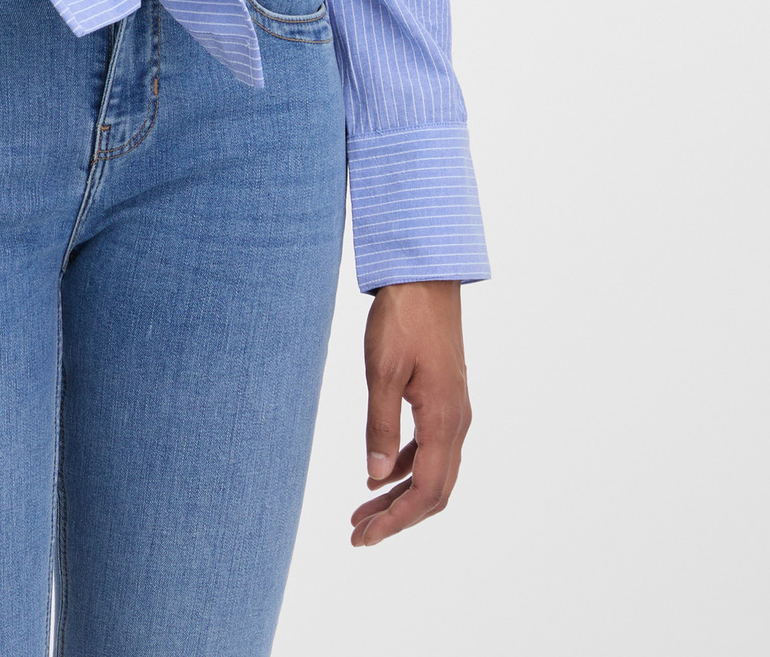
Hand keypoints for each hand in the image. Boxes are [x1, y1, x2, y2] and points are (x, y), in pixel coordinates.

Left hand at [350, 280, 469, 547]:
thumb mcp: (382, 371)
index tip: (363, 538)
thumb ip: (379, 426)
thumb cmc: (403, 319)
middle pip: (434, 490)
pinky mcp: (444, 397)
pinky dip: (404, 466)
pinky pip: (429, 447)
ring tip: (362, 511)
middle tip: (358, 534)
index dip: (396, 521)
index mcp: (445, 421)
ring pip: (432, 470)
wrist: (426, 277)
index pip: (426, 491)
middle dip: (397, 517)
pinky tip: (378, 473)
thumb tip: (373, 478)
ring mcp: (453, 410)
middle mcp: (457, 422)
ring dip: (399, 495)